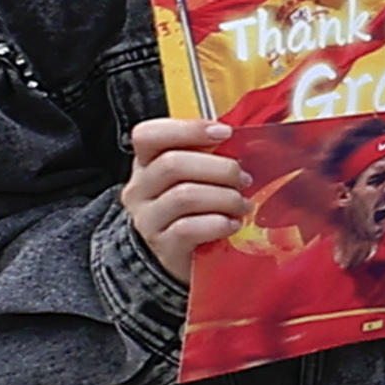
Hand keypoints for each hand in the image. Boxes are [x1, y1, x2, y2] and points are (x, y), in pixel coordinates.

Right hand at [122, 114, 243, 280]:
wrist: (175, 255)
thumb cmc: (191, 208)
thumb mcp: (193, 176)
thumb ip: (207, 154)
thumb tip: (243, 137)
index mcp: (146, 162)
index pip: (149, 134)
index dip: (188, 129)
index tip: (224, 132)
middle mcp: (140, 189)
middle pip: (173, 164)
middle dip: (219, 168)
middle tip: (244, 178)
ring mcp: (147, 219)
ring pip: (184, 196)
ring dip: (225, 197)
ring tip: (243, 204)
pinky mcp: (162, 246)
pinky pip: (189, 229)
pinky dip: (219, 223)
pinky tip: (233, 224)